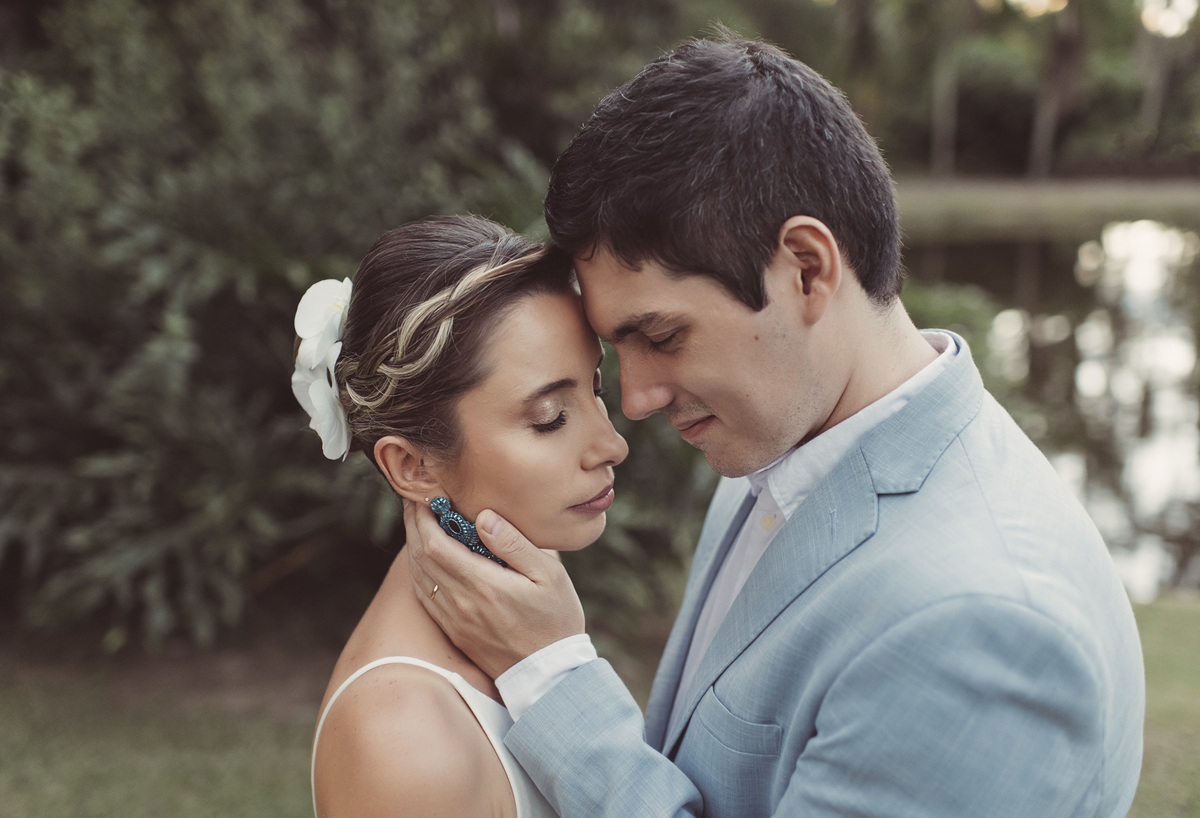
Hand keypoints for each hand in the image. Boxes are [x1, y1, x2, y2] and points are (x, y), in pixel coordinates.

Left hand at [404, 499, 585, 678]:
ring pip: (418, 577)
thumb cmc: (556, 619)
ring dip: (413, 548)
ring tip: (417, 524)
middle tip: (415, 502)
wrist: (549, 674)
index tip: (425, 497)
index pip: (435, 544)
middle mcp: (460, 603)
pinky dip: (419, 572)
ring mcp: (454, 620)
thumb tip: (484, 517)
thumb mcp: (550, 575)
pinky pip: (424, 597)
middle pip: (420, 558)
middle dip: (413, 526)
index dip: (423, 518)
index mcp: (482, 584)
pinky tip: (425, 560)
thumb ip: (514, 544)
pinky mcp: (454, 632)